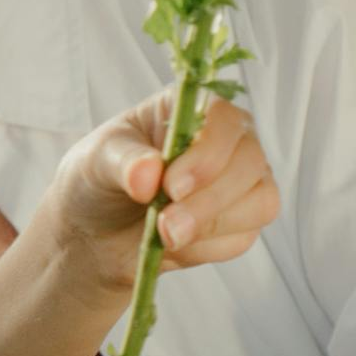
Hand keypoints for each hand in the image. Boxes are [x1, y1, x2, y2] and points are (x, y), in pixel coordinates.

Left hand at [45, 96, 279, 305]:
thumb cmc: (100, 179)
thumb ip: (123, 161)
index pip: (224, 120)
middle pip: (250, 162)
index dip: (207, 154)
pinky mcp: (243, 220)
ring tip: (164, 236)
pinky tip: (175, 245)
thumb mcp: (97, 160)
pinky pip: (244, 237)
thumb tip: (149, 173)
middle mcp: (228, 139)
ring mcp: (242, 180)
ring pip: (258, 202)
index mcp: (194, 108)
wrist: (97, 232)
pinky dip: (207, 247)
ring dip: (209, 226)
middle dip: (207, 201)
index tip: (172, 186)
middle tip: (165, 224)